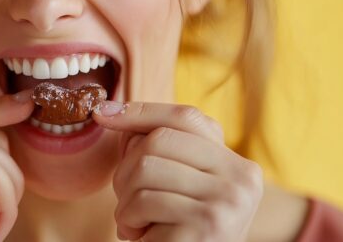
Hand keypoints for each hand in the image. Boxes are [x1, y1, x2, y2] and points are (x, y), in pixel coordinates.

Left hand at [93, 102, 263, 241]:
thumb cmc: (178, 234)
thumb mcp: (177, 188)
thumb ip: (157, 150)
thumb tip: (105, 111)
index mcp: (238, 165)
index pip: (186, 117)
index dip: (140, 112)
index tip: (101, 114)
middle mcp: (241, 180)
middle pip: (156, 141)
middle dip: (126, 169)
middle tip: (130, 201)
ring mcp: (226, 204)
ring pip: (144, 171)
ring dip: (126, 203)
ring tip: (141, 225)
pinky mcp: (205, 228)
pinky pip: (142, 204)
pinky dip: (130, 225)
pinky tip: (147, 239)